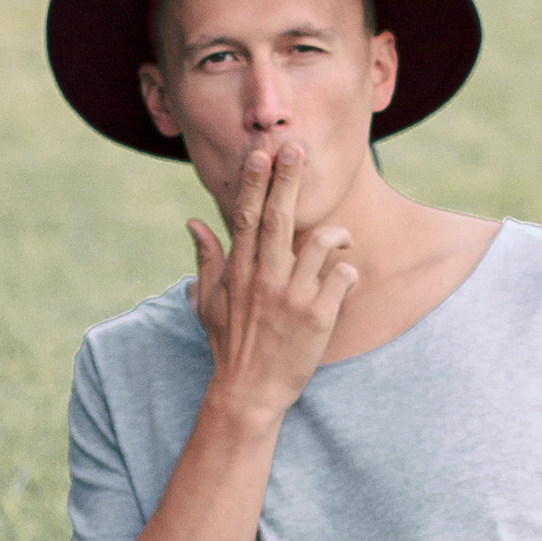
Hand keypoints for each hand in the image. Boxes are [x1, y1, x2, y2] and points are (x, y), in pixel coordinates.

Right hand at [189, 141, 356, 422]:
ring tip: (343, 234)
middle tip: (297, 147)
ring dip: (336, 232)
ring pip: (320, 243)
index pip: (244, 217)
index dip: (253, 184)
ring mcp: (292, 297)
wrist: (249, 393)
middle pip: (278, 218)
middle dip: (288, 180)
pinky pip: (342, 277)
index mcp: (239, 272)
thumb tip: (193, 223)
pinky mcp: (318, 316)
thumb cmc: (230, 346)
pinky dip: (348, 271)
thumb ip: (207, 259)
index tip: (260, 155)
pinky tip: (346, 277)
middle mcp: (264, 279)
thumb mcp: (208, 302)